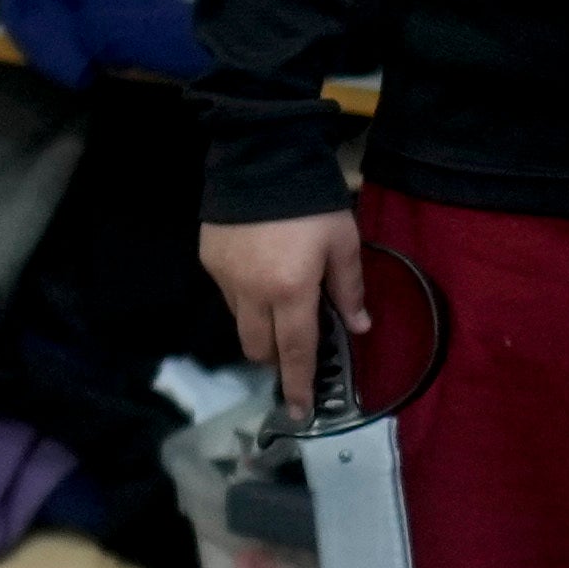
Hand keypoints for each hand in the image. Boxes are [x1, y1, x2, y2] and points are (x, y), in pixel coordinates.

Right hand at [202, 209, 357, 406]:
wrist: (259, 156)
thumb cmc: (311, 200)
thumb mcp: (343, 242)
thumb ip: (349, 288)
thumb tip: (359, 327)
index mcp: (291, 292)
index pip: (296, 352)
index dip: (299, 384)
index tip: (299, 411)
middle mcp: (253, 294)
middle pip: (259, 348)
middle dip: (277, 359)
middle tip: (295, 351)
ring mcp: (225, 279)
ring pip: (242, 324)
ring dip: (262, 328)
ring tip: (281, 306)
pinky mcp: (209, 261)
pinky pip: (228, 295)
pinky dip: (246, 298)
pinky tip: (261, 275)